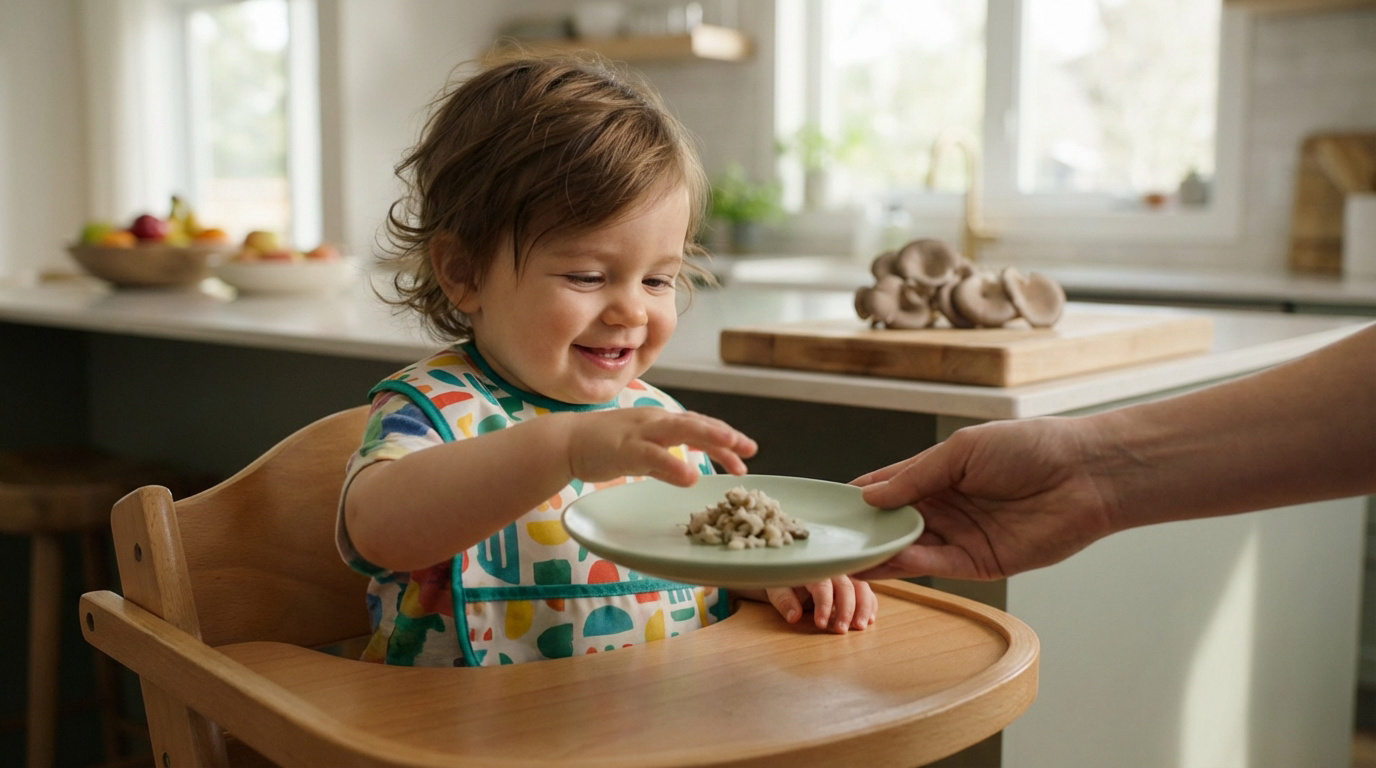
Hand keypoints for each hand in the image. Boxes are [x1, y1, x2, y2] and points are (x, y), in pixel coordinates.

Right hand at [564, 409, 757, 486]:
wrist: (566, 442)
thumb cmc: (605, 448)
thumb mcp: (643, 455)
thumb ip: (666, 462)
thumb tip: (690, 474)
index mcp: (661, 423)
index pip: (700, 427)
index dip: (724, 440)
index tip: (746, 455)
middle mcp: (655, 422)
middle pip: (698, 424)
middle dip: (726, 436)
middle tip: (751, 449)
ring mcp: (641, 433)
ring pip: (681, 430)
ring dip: (709, 438)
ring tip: (733, 448)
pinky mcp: (625, 449)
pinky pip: (654, 456)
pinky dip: (674, 465)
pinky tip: (692, 476)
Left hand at [751, 576, 876, 632]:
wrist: (788, 575)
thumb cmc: (783, 582)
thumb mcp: (777, 590)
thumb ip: (784, 601)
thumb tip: (793, 617)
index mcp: (813, 570)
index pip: (822, 586)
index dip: (823, 605)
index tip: (821, 624)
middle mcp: (832, 571)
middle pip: (846, 587)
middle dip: (846, 609)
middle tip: (841, 630)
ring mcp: (845, 577)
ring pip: (861, 587)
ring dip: (863, 607)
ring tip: (860, 626)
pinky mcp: (853, 585)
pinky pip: (866, 592)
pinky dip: (871, 605)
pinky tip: (870, 620)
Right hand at [851, 417, 1116, 580]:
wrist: (1085, 473)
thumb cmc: (1029, 447)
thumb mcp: (961, 451)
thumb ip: (915, 476)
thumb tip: (869, 496)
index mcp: (937, 474)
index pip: (887, 489)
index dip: (858, 499)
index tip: (826, 510)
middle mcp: (944, 507)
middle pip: (893, 525)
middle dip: (863, 533)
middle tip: (828, 542)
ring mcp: (960, 537)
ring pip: (909, 550)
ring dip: (879, 554)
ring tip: (845, 558)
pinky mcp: (979, 563)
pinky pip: (937, 566)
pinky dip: (911, 565)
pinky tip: (888, 561)